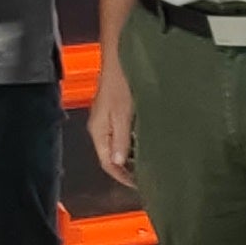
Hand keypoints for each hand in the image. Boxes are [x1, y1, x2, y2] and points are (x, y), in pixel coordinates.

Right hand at [87, 63, 136, 188]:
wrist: (118, 59)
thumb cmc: (119, 82)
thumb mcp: (122, 115)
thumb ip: (120, 139)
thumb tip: (118, 162)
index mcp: (98, 131)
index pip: (107, 163)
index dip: (121, 177)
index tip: (137, 185)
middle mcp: (100, 127)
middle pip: (111, 156)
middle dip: (126, 169)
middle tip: (145, 177)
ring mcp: (107, 120)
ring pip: (117, 146)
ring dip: (130, 156)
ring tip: (148, 163)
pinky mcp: (114, 113)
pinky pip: (122, 135)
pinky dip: (132, 143)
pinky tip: (145, 143)